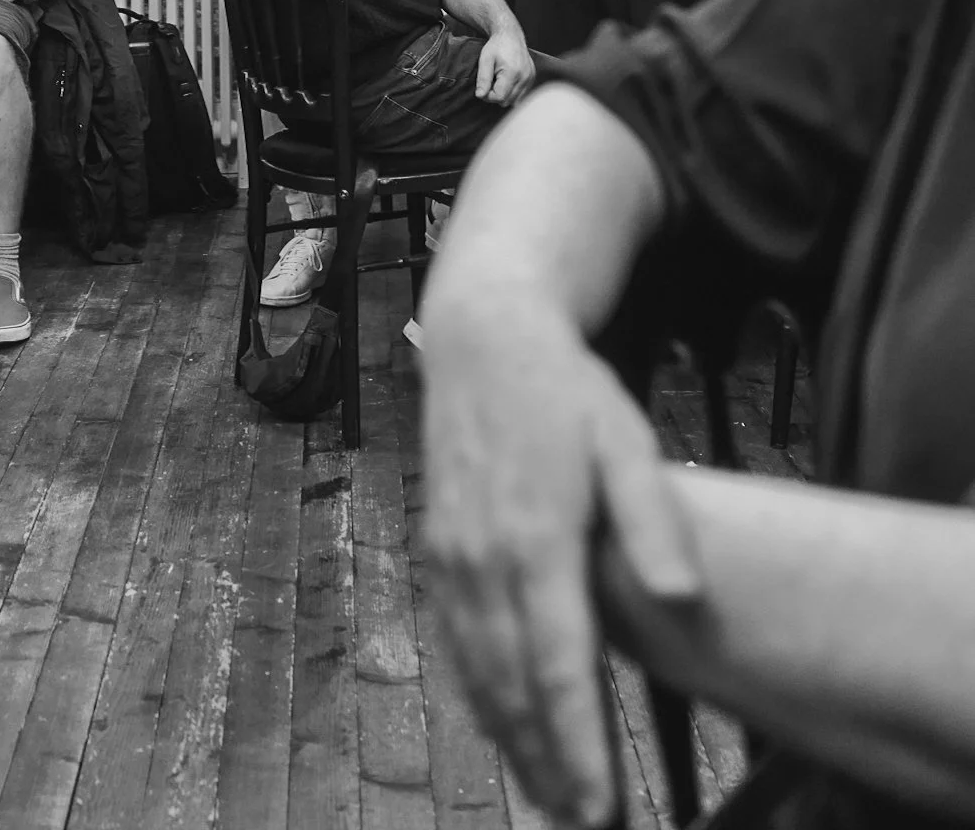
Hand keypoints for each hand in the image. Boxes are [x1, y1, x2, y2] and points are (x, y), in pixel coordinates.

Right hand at [424, 299, 700, 825]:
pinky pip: (459, 642)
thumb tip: (681, 596)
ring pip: (480, 674)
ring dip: (513, 742)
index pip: (559, 665)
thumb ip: (652, 519)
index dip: (578, 743)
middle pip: (514, 687)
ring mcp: (455, 557)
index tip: (601, 806)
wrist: (484, 341)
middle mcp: (486, 559)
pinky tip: (505, 728)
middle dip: (548, 764)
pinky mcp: (441, 551)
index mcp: (539, 538)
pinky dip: (482, 696)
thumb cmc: (567, 392)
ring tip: (550, 799)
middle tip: (585, 824)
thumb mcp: (625, 438)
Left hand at [474, 22, 534, 104]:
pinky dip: (512, 91)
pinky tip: (506, 80)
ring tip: (498, 81)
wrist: (510, 35)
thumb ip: (483, 79)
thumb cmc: (496, 45)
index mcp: (513, 73)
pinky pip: (521, 94)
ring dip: (504, 95)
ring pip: (514, 100)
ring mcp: (530, 78)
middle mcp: (525, 77)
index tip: (483, 87)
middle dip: (496, 96)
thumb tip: (480, 96)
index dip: (488, 96)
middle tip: (490, 82)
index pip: (499, 97)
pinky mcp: (531, 78)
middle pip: (507, 101)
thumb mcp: (485, 60)